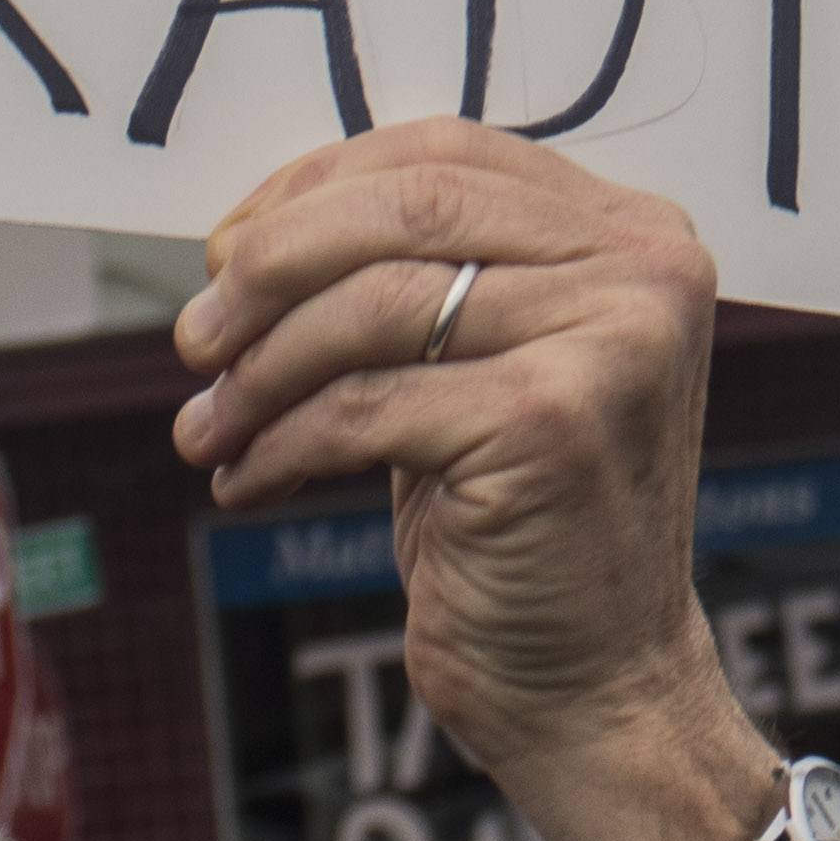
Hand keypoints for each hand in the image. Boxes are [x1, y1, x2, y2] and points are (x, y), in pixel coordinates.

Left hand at [173, 123, 839, 840]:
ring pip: (374, 304)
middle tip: (194, 335)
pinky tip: (248, 479)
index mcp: (638, 235)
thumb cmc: (525, 527)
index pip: (448, 152)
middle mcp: (644, 270)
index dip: (317, 185)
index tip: (229, 247)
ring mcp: (608, 343)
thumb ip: (422, 277)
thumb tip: (244, 230)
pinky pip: (365, 404)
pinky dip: (281, 441)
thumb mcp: (488, 368)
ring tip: (207, 425)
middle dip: (272, 264)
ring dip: (260, 367)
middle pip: (408, 206)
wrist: (600, 688)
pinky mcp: (550, 422)